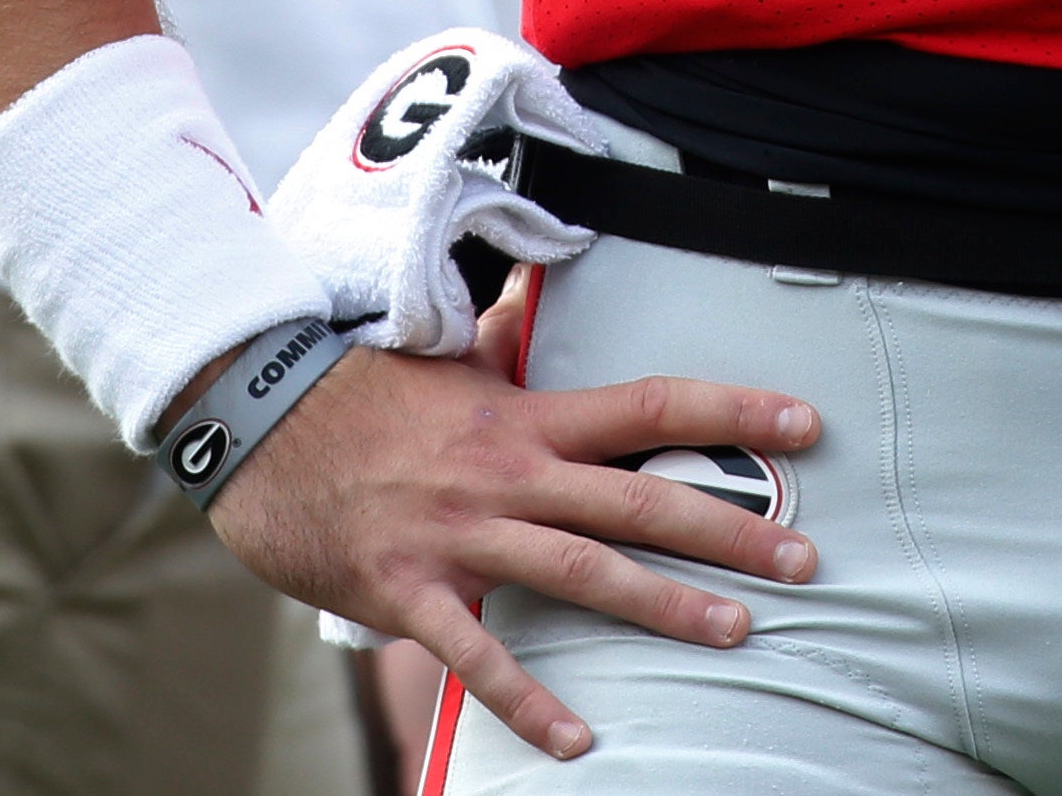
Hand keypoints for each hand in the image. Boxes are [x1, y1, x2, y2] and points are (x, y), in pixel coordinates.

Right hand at [204, 338, 821, 762]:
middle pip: (638, 494)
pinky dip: (529, 700)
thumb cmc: (356, 397)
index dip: (733, 410)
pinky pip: (479, 654)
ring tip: (736, 632)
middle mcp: (507, 470)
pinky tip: (579, 739)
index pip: (651, 402)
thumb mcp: (445, 368)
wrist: (254, 419)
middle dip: (728, 528)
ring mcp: (461, 532)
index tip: (807, 425)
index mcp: (524, 414)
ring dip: (663, 603)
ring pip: (581, 569)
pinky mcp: (409, 589)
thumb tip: (540, 321)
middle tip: (805, 559)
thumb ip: (504, 356)